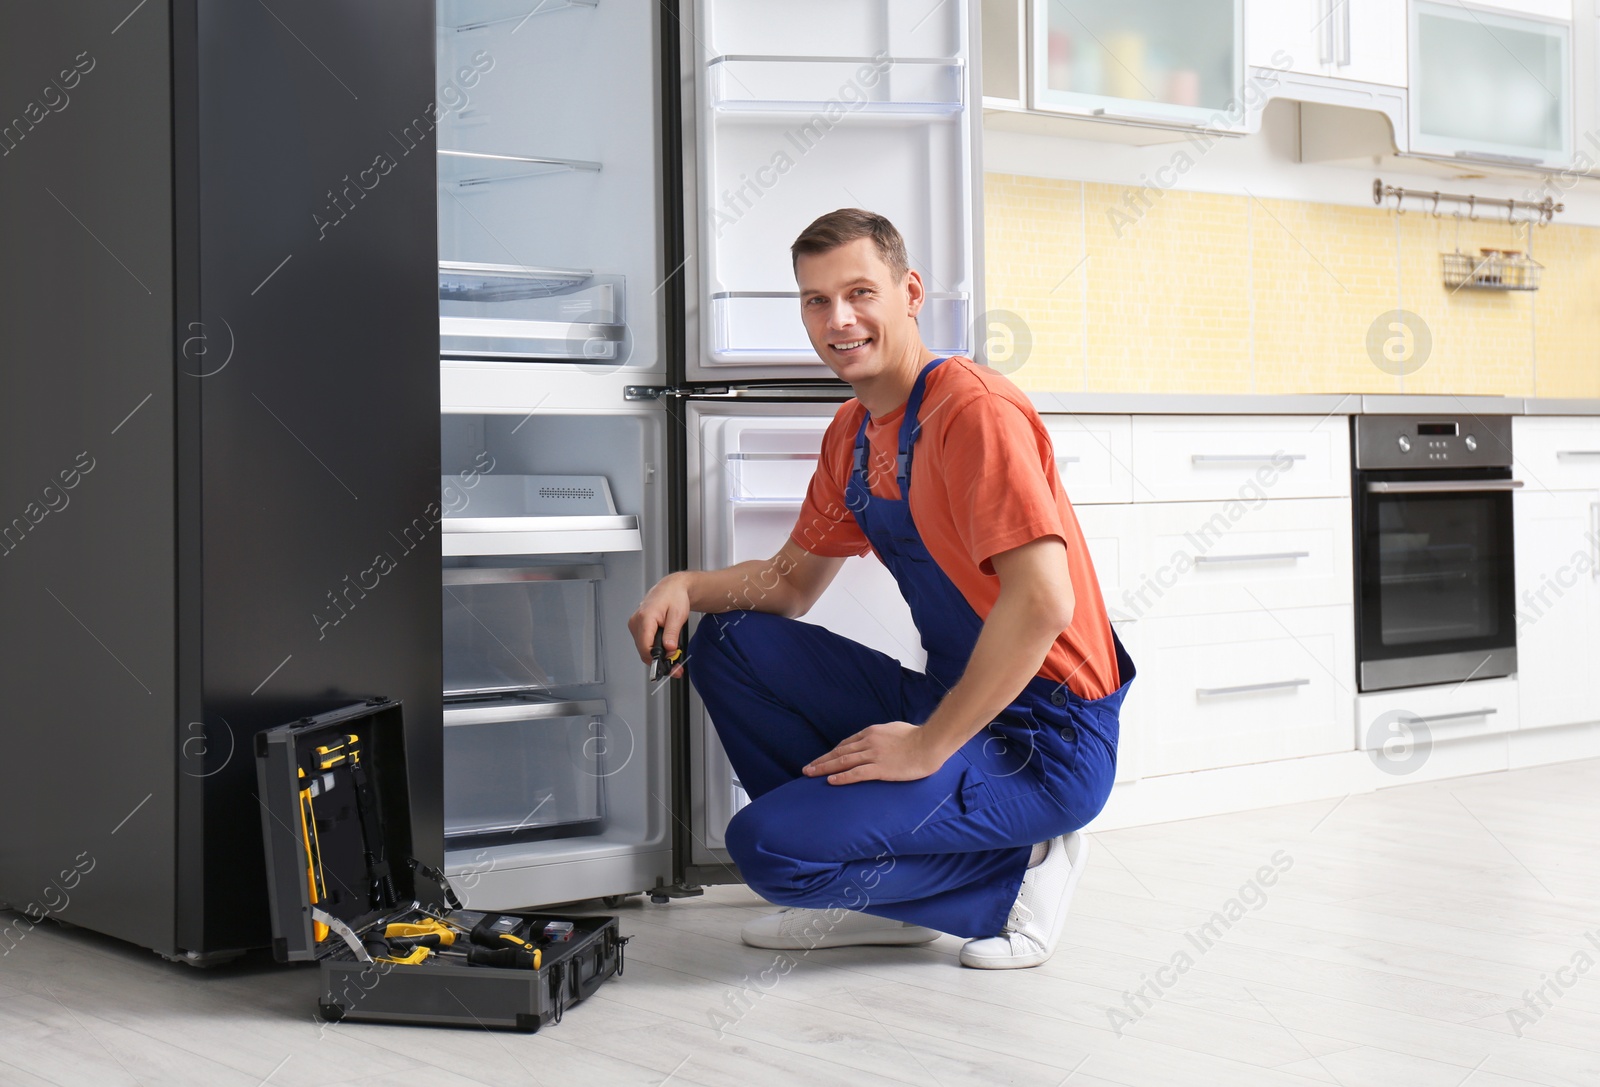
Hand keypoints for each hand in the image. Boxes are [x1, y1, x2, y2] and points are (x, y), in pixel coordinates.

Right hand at [628, 572, 692, 677]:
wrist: (672, 588)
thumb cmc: (674, 597)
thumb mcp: (678, 616)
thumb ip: (672, 633)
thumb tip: (669, 649)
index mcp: (645, 618)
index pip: (645, 647)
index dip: (657, 659)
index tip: (670, 665)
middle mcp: (636, 622)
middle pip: (643, 651)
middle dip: (659, 661)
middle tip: (676, 668)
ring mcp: (635, 625)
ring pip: (643, 649)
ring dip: (657, 657)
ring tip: (673, 658)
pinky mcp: (638, 627)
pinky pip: (644, 644)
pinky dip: (654, 650)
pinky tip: (665, 650)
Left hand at [803, 722, 948, 784]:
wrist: (930, 743)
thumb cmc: (917, 737)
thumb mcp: (895, 729)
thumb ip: (883, 735)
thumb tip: (879, 739)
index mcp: (872, 732)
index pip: (847, 743)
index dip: (832, 752)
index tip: (823, 759)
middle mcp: (869, 742)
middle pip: (839, 752)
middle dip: (821, 760)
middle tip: (807, 768)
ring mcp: (874, 755)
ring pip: (843, 761)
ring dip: (824, 768)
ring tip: (811, 774)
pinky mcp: (881, 768)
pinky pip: (856, 773)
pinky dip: (842, 777)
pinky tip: (830, 781)